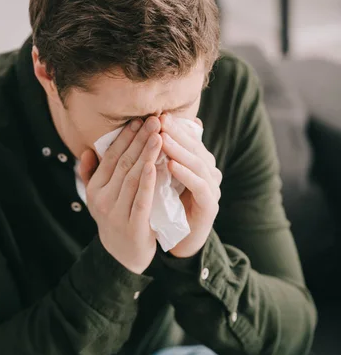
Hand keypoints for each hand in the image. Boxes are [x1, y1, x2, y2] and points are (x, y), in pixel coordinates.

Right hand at [79, 117, 161, 274]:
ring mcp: (117, 213)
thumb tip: (88, 151)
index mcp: (95, 189)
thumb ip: (90, 175)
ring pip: (132, 178)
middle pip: (123, 163)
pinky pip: (141, 200)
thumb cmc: (115, 220)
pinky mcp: (133, 226)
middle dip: (140, 140)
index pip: (111, 157)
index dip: (126, 137)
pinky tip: (156, 165)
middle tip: (155, 120)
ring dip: (146, 155)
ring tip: (159, 136)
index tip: (140, 120)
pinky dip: (147, 182)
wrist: (123, 256)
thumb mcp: (98, 199)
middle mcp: (103, 200)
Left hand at [160, 114, 221, 257]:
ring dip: (179, 150)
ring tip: (162, 139)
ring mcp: (212, 188)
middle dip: (176, 133)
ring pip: (198, 164)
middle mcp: (209, 172)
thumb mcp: (161, 178)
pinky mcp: (210, 205)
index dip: (173, 127)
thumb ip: (159, 157)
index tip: (156, 115)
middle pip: (194, 147)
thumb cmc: (168, 207)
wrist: (180, 239)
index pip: (188, 139)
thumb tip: (143, 133)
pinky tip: (171, 165)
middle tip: (159, 120)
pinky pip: (199, 186)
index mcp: (198, 163)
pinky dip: (185, 174)